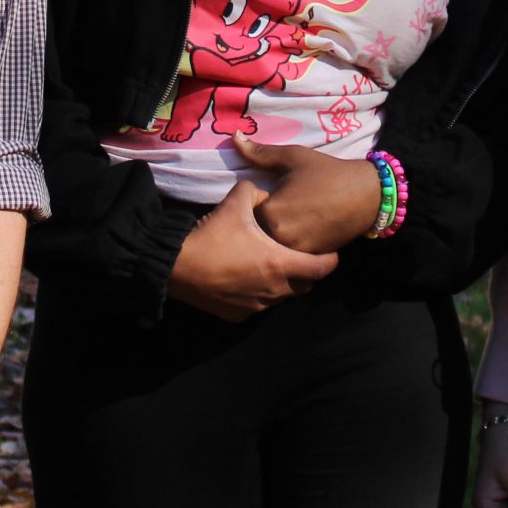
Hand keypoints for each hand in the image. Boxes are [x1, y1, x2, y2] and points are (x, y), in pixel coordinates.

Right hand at [165, 181, 338, 320]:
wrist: (176, 266)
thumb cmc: (211, 235)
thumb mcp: (236, 201)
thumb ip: (257, 192)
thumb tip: (266, 195)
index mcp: (280, 264)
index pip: (322, 268)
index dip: (331, 259)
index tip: (331, 251)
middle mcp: (274, 290)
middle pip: (306, 286)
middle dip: (307, 271)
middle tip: (300, 254)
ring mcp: (256, 306)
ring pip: (282, 298)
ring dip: (284, 283)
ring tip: (273, 265)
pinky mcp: (239, 316)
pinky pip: (260, 305)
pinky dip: (261, 293)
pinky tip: (248, 277)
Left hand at [234, 138, 384, 254]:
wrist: (367, 194)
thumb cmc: (327, 172)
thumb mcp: (293, 157)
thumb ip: (260, 152)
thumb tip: (234, 136)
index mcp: (271, 211)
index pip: (245, 214)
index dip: (254, 206)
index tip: (269, 197)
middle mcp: (280, 236)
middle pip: (257, 234)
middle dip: (262, 224)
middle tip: (284, 209)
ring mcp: (296, 251)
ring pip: (273, 247)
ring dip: (276, 237)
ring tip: (294, 219)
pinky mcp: (311, 259)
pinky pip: (292, 255)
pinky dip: (292, 245)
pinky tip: (304, 230)